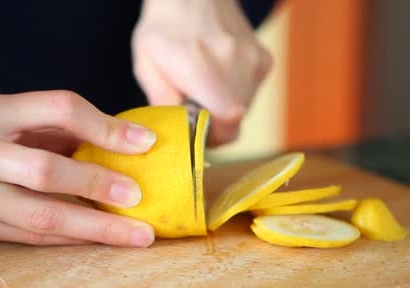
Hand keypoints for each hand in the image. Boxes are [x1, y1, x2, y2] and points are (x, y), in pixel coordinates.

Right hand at [0, 91, 156, 246]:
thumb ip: (45, 127)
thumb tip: (113, 142)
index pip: (57, 108)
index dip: (105, 125)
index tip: (143, 142)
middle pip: (45, 169)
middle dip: (98, 185)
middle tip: (138, 196)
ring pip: (37, 215)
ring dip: (92, 228)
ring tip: (133, 234)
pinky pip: (23, 236)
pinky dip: (65, 239)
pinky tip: (95, 240)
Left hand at [132, 0, 272, 145]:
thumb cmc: (164, 29)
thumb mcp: (146, 65)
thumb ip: (161, 102)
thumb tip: (176, 132)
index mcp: (199, 65)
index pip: (227, 118)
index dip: (214, 136)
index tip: (197, 134)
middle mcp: (232, 61)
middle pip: (236, 121)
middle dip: (216, 127)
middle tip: (196, 114)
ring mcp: (252, 59)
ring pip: (245, 109)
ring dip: (226, 111)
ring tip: (206, 92)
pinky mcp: (263, 59)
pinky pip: (253, 93)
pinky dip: (237, 95)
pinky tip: (219, 79)